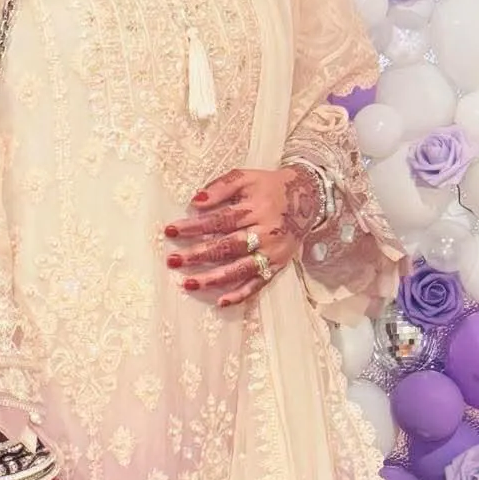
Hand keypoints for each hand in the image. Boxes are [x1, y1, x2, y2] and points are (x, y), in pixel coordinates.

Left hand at [163, 166, 322, 308]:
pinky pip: (258, 284)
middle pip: (229, 247)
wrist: (307, 198)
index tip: (171, 231)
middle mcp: (267, 233)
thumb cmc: (269, 187)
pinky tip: (221, 301)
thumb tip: (196, 202)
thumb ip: (221, 186)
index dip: (195, 227)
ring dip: (214, 278)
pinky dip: (241, 294)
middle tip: (173, 260)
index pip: (221, 220)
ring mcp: (273, 252)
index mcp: (257, 208)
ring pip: (241, 269)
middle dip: (199, 255)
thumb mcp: (247, 177)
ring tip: (189, 283)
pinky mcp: (278, 266)